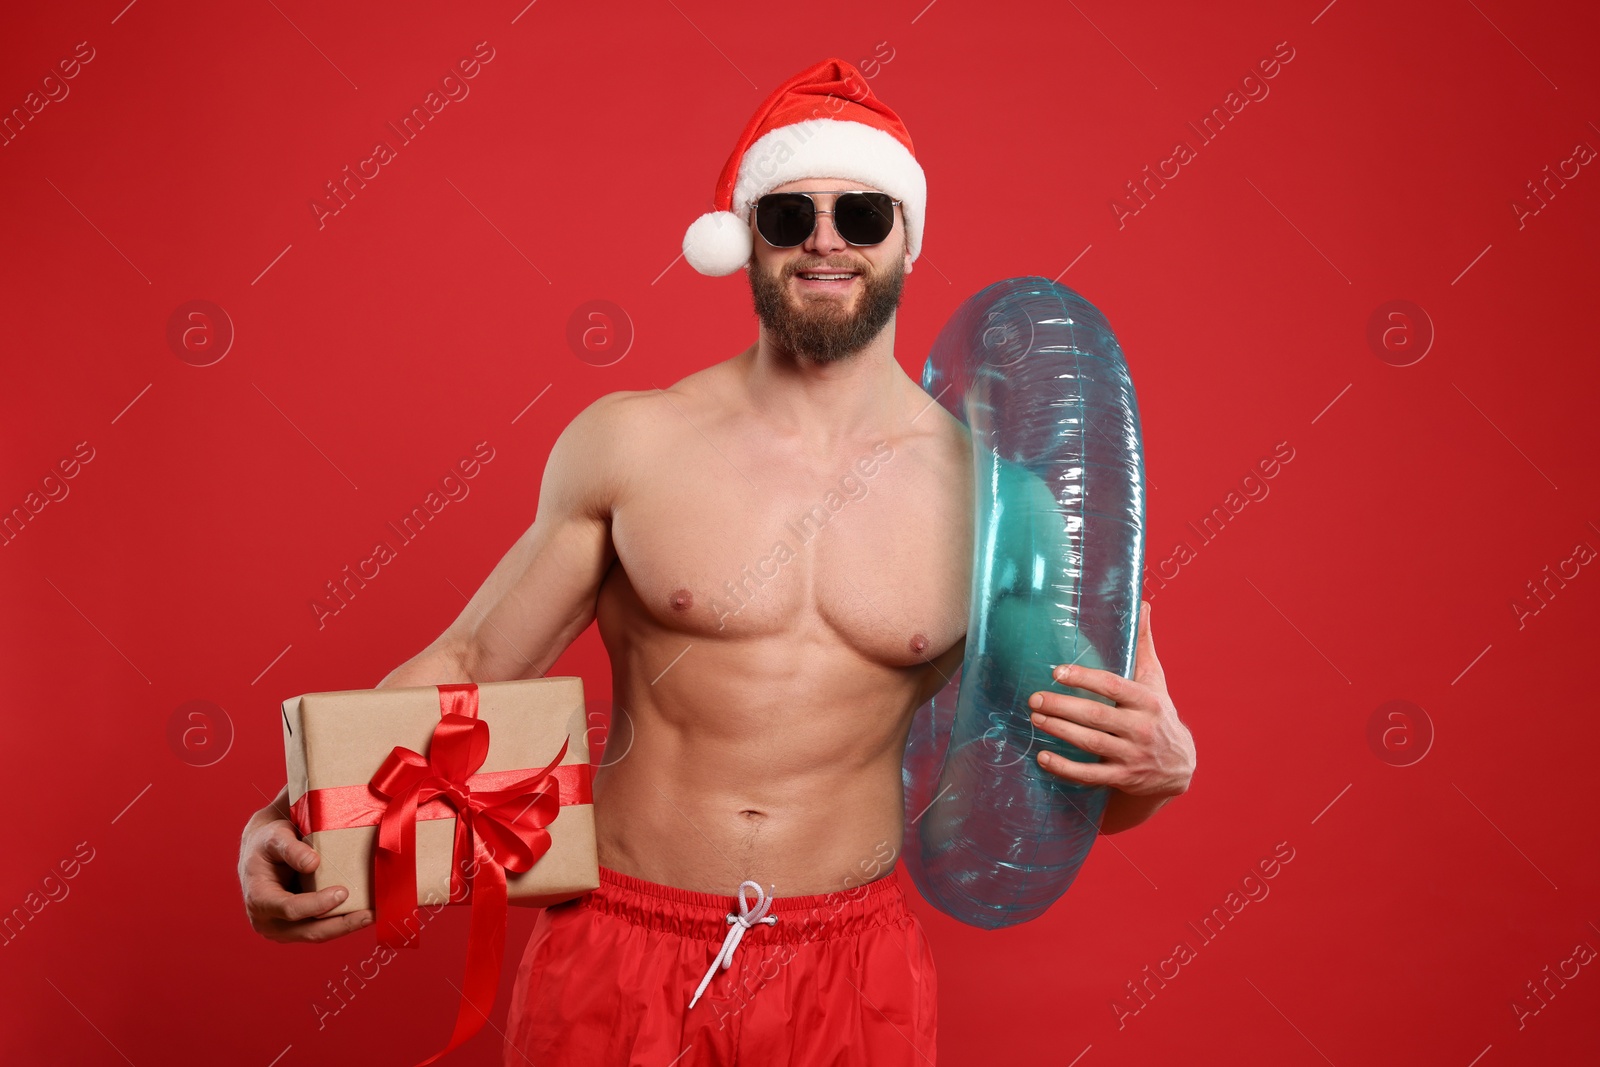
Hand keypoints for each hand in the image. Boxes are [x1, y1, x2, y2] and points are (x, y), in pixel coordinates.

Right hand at [239, 802, 372, 943]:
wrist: (262, 850)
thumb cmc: (268, 841)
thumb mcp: (274, 837)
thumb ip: (291, 848)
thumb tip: (313, 863)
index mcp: (258, 899)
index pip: (289, 909)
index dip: (316, 904)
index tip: (342, 892)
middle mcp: (267, 921)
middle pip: (308, 931)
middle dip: (340, 925)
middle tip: (368, 914)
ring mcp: (282, 929)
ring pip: (318, 934)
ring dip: (345, 927)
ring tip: (372, 916)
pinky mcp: (297, 927)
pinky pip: (322, 928)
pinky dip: (342, 923)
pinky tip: (363, 913)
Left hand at [1027, 600, 1194, 797]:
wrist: (1178, 767)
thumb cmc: (1159, 714)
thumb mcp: (1155, 680)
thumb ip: (1143, 644)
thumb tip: (1141, 603)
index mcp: (1147, 701)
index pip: (1113, 686)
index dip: (1084, 678)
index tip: (1057, 671)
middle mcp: (1141, 728)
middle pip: (1097, 716)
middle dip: (1063, 706)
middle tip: (1034, 697)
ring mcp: (1132, 755)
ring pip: (1091, 744)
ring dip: (1060, 731)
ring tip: (1035, 718)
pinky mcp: (1123, 778)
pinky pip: (1091, 775)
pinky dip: (1065, 768)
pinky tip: (1043, 758)